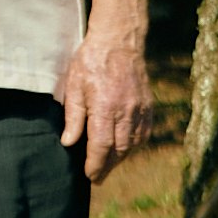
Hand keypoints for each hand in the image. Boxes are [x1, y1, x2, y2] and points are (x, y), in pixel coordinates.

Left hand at [61, 27, 151, 184]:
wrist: (119, 40)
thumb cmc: (91, 61)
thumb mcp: (74, 86)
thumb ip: (73, 116)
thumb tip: (69, 142)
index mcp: (106, 106)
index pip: (102, 145)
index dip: (96, 164)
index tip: (90, 175)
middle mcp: (126, 110)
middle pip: (120, 149)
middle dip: (108, 166)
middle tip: (97, 177)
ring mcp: (140, 108)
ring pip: (134, 144)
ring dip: (121, 158)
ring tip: (108, 165)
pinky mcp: (148, 105)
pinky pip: (144, 133)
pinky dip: (135, 145)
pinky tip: (125, 148)